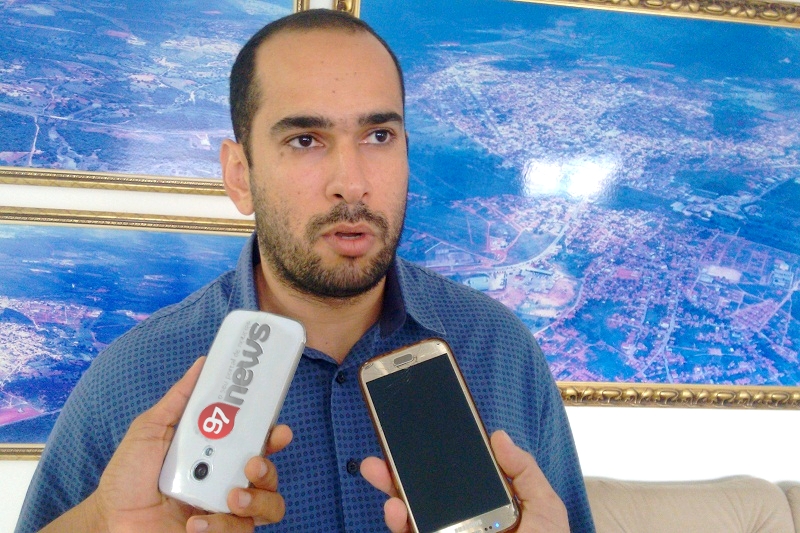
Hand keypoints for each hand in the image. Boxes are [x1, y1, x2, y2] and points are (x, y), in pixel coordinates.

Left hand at [41, 358, 292, 532]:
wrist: (110, 521)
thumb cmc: (127, 477)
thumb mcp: (150, 430)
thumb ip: (179, 400)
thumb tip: (202, 364)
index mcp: (217, 453)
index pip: (257, 441)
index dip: (274, 435)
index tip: (278, 430)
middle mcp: (228, 480)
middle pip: (270, 473)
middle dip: (269, 468)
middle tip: (251, 464)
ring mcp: (227, 510)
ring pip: (271, 505)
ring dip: (257, 499)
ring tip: (231, 498)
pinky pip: (242, 531)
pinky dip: (221, 526)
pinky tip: (195, 524)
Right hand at [360, 430, 568, 532]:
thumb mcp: (544, 507)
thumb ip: (524, 471)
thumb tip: (497, 435)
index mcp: (482, 504)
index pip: (452, 477)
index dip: (433, 457)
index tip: (418, 434)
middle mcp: (458, 521)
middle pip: (421, 492)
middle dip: (396, 471)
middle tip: (379, 454)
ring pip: (408, 514)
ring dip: (391, 494)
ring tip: (381, 475)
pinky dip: (399, 523)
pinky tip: (395, 510)